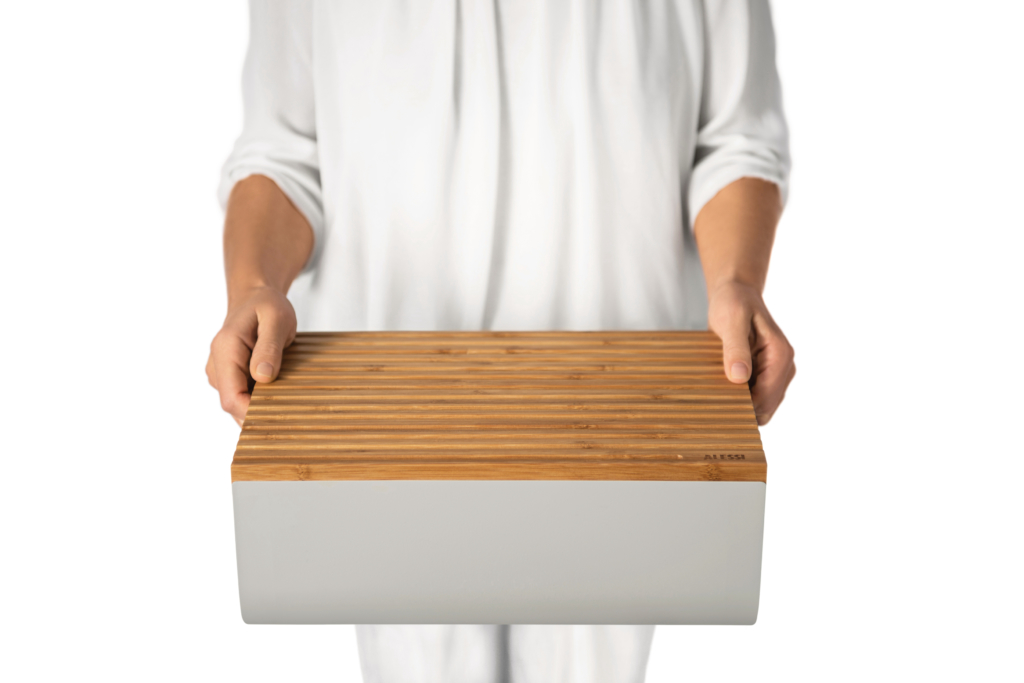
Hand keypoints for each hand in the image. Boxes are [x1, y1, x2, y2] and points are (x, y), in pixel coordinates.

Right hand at [206, 286, 296, 425]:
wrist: (254, 298)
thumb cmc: (266, 306)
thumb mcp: (276, 319)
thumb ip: (269, 347)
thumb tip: (263, 376)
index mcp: (226, 349)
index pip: (231, 397)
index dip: (252, 414)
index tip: (278, 418)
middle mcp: (217, 365)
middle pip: (233, 405)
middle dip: (258, 416)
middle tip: (290, 419)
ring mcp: (222, 373)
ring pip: (237, 404)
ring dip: (259, 410)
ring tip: (288, 408)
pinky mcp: (230, 377)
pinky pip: (242, 396)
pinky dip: (258, 402)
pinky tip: (279, 399)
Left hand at [707, 281, 794, 425]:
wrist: (735, 293)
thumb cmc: (733, 302)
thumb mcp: (731, 321)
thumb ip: (735, 349)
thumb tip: (738, 377)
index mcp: (780, 355)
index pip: (767, 397)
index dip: (745, 407)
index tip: (718, 405)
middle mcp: (784, 367)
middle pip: (765, 407)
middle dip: (742, 409)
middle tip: (713, 402)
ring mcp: (776, 373)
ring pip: (761, 407)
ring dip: (740, 405)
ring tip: (716, 394)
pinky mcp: (764, 374)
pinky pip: (754, 397)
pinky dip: (739, 398)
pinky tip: (721, 389)